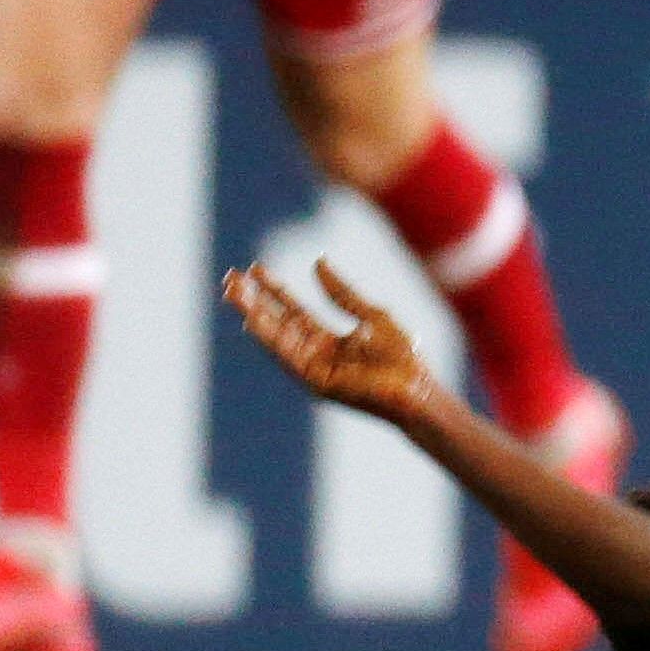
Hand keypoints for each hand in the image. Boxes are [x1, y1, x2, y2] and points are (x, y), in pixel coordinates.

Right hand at [224, 259, 443, 425]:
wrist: (418, 388)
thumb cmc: (402, 357)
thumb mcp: (370, 314)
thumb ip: (342, 293)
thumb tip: (317, 262)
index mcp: (328, 340)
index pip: (294, 310)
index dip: (275, 290)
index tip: (256, 268)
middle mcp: (315, 354)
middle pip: (278, 322)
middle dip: (254, 301)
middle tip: (230, 278)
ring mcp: (312, 369)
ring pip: (276, 338)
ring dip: (253, 316)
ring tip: (233, 293)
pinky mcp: (315, 382)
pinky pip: (288, 357)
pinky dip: (270, 339)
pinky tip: (253, 321)